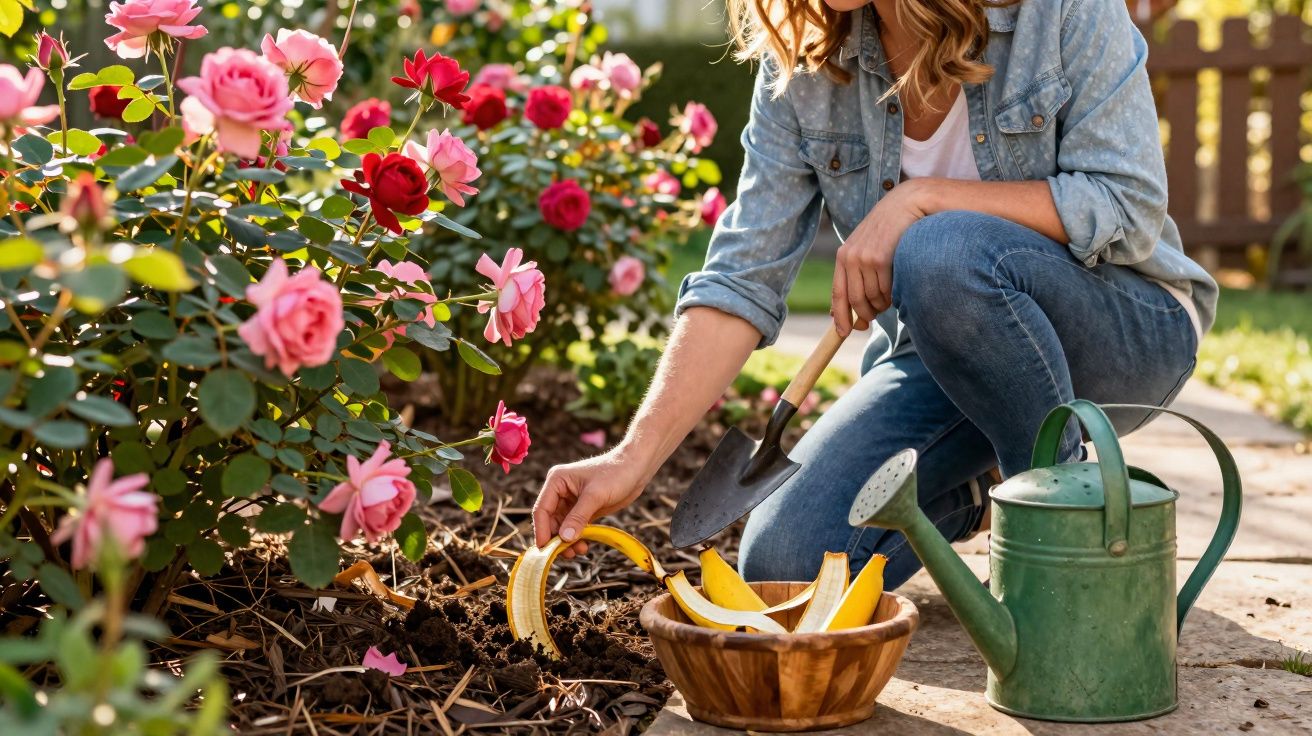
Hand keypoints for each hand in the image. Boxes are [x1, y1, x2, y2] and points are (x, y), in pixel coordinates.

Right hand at [532, 447, 652, 557]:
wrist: (636, 469)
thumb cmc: (615, 474)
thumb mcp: (596, 496)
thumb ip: (578, 517)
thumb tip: (564, 539)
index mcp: (557, 481)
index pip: (542, 510)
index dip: (541, 531)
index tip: (546, 550)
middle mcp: (560, 491)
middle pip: (550, 521)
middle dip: (556, 539)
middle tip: (567, 554)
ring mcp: (571, 501)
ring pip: (561, 527)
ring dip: (567, 541)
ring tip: (579, 551)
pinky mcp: (583, 510)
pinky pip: (574, 528)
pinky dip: (576, 538)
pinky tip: (584, 546)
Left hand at [832, 179, 929, 335]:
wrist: (906, 205)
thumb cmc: (888, 231)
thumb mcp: (866, 249)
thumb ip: (857, 273)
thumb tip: (854, 309)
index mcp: (843, 256)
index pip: (837, 294)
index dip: (840, 317)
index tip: (844, 333)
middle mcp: (849, 257)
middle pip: (855, 301)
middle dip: (866, 315)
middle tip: (874, 319)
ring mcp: (864, 258)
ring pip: (872, 297)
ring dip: (882, 305)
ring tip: (888, 298)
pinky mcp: (880, 259)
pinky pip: (885, 290)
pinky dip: (891, 296)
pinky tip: (896, 289)